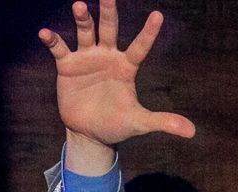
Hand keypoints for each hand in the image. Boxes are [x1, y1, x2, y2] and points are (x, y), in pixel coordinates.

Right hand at [39, 0, 195, 159]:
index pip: (140, 46)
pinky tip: (45, 33)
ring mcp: (87, 58)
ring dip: (82, 19)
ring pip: (85, 32)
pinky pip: (60, 48)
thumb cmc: (117, 124)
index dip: (148, 33)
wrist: (90, 133)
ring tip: (79, 5)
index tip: (158, 15)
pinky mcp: (68, 66)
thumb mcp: (139, 123)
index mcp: (127, 67)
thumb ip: (163, 122)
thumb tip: (192, 132)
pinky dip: (52, 40)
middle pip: (109, 29)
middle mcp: (108, 56)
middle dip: (109, 12)